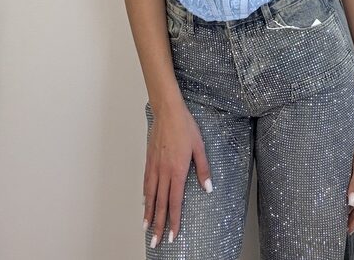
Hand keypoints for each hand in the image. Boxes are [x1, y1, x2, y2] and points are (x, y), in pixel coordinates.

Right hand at [143, 101, 212, 246]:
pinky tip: (144, 202)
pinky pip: (146, 181)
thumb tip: (208, 188)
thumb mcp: (199, 146)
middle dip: (158, 224)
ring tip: (146, 227)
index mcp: (177, 170)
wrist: (167, 111)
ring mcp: (154, 166)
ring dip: (148, 213)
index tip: (171, 235)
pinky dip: (145, 195)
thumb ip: (203, 169)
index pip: (174, 201)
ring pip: (150, 195)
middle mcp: (164, 171)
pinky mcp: (149, 159)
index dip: (173, 220)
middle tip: (155, 241)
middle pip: (160, 203)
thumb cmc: (185, 126)